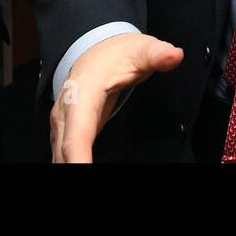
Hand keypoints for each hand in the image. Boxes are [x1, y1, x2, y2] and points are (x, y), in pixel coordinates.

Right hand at [50, 33, 183, 162]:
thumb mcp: (140, 50)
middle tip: (92, 186)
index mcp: (81, 95)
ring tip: (91, 174)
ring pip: (60, 157)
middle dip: (77, 167)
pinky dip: (74, 164)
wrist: (96, 50)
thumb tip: (174, 55)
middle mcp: (65, 113)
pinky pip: (65, 155)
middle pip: (65, 153)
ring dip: (72, 167)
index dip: (80, 158)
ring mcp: (62, 126)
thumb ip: (156, 55)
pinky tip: (86, 168)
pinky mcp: (66, 134)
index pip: (78, 135)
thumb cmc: (115, 54)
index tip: (86, 169)